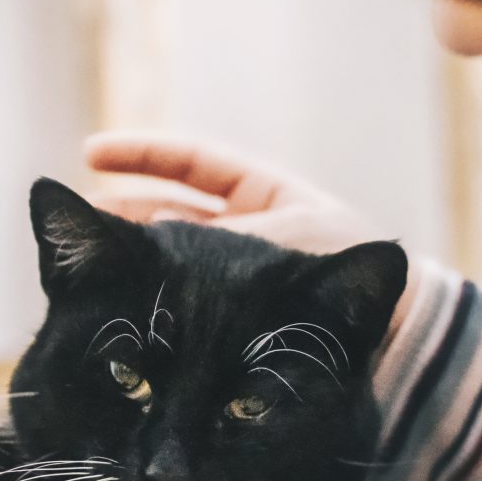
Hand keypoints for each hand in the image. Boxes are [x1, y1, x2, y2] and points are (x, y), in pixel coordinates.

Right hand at [81, 132, 416, 337]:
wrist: (397, 328)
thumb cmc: (355, 270)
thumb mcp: (286, 239)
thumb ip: (228, 236)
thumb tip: (161, 229)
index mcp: (265, 191)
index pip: (192, 161)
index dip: (142, 153)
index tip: (92, 152)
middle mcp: (248, 227)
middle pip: (172, 209)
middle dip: (127, 209)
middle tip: (85, 215)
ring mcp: (241, 267)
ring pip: (175, 250)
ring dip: (137, 249)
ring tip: (95, 256)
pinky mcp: (241, 307)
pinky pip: (192, 290)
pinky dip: (159, 293)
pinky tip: (126, 302)